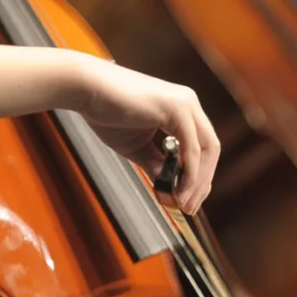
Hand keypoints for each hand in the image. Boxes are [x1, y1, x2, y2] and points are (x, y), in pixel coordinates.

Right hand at [76, 57, 219, 214]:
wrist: (85, 90)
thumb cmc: (107, 113)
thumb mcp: (138, 147)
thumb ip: (158, 165)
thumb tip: (171, 190)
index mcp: (183, 110)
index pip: (203, 147)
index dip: (199, 176)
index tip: (188, 200)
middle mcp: (189, 104)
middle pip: (210, 150)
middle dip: (202, 182)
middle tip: (189, 207)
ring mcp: (186, 104)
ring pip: (206, 150)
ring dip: (197, 181)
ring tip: (182, 202)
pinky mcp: (177, 108)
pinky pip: (192, 148)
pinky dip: (189, 172)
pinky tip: (178, 189)